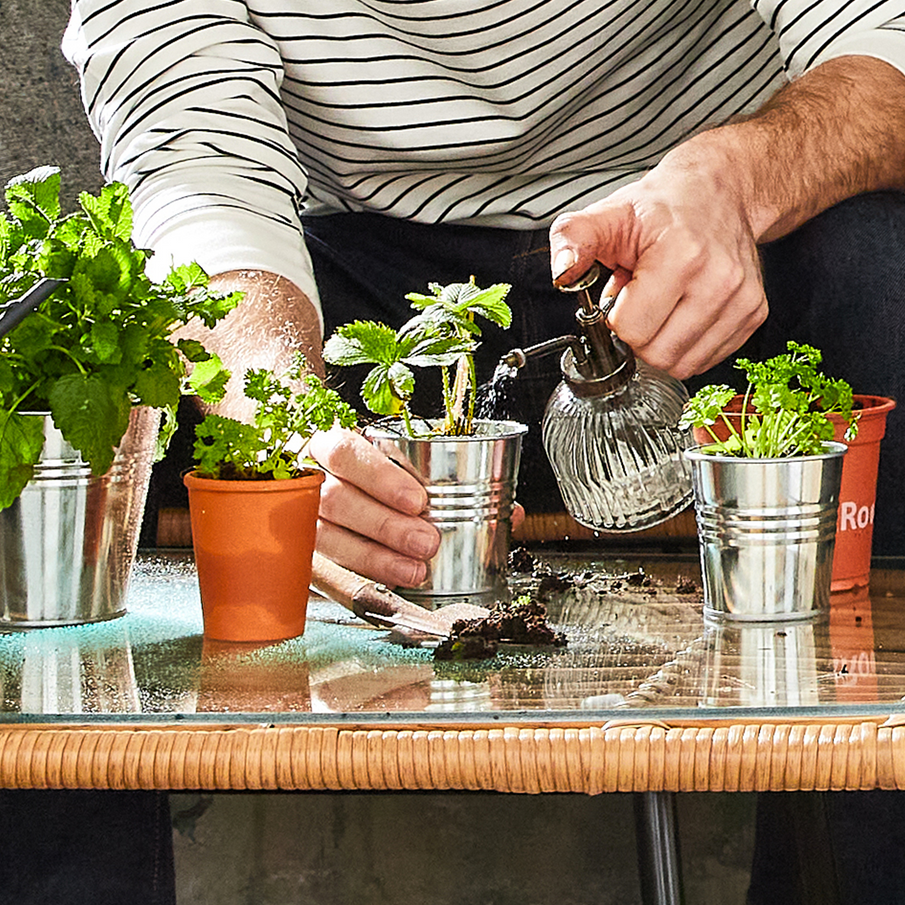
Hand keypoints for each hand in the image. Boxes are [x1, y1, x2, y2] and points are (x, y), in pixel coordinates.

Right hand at [307, 426, 440, 587]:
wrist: (336, 504)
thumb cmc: (372, 481)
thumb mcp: (390, 464)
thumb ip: (408, 474)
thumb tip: (446, 500)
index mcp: (325, 445)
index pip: (344, 452)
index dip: (380, 477)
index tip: (416, 500)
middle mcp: (305, 479)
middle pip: (335, 499)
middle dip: (385, 524)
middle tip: (425, 541)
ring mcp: (295, 518)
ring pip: (325, 537)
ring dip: (375, 557)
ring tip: (413, 569)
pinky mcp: (300, 553)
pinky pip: (322, 570)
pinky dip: (358, 577)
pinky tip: (389, 581)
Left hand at [548, 149, 768, 379]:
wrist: (717, 192)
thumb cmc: (659, 209)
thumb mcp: (606, 215)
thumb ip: (573, 239)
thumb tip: (561, 271)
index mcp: (680, 255)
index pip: (632, 331)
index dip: (616, 320)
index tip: (621, 295)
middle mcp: (719, 279)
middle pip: (658, 354)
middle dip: (637, 337)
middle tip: (639, 302)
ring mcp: (742, 299)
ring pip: (683, 364)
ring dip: (662, 344)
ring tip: (662, 305)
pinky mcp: (754, 313)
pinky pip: (705, 360)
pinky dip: (686, 347)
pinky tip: (682, 314)